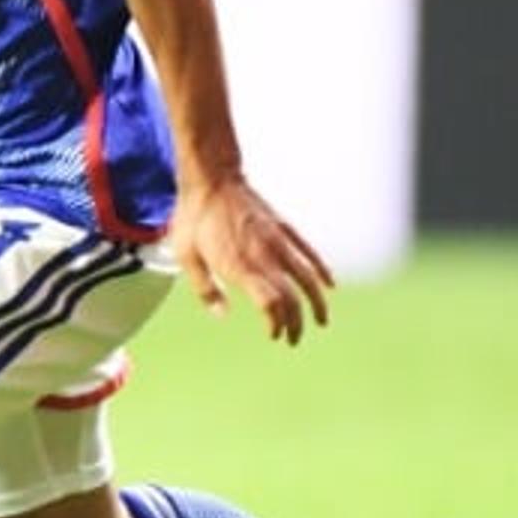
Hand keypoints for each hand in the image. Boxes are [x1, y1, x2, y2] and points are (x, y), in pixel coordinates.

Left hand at [167, 179, 335, 344]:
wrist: (212, 178)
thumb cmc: (194, 218)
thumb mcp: (186, 256)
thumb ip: (205, 289)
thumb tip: (222, 315)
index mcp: (241, 265)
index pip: (271, 303)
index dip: (277, 323)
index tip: (274, 335)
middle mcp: (264, 255)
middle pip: (291, 297)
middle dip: (296, 322)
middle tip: (293, 339)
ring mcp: (277, 241)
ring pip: (307, 277)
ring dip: (317, 302)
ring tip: (321, 321)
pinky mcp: (283, 228)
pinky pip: (309, 251)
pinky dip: (322, 269)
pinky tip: (330, 285)